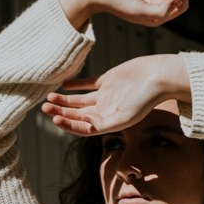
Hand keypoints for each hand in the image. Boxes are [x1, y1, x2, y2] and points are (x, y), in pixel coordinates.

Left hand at [41, 54, 189, 135]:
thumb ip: (104, 124)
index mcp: (109, 122)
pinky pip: (88, 84)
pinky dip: (75, 85)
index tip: (54, 118)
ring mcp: (106, 95)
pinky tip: (64, 84)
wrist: (159, 76)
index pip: (83, 128)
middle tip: (44, 107)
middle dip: (61, 112)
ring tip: (49, 97)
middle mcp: (106, 111)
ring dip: (64, 100)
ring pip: (79, 101)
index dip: (67, 125)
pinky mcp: (108, 80)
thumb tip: (84, 124)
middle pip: (78, 114)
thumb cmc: (146, 99)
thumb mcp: (125, 116)